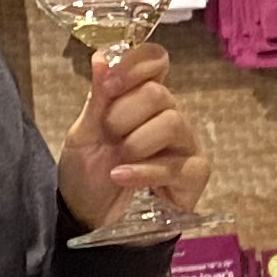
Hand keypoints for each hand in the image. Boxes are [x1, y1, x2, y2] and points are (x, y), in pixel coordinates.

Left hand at [59, 42, 207, 231]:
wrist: (91, 218)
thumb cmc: (88, 173)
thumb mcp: (83, 134)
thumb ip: (97, 99)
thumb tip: (101, 57)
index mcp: (142, 98)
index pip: (156, 60)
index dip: (136, 64)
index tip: (110, 84)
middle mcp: (170, 115)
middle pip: (159, 93)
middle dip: (123, 115)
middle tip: (108, 137)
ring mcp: (185, 144)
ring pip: (172, 123)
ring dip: (135, 143)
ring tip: (117, 161)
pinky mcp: (193, 175)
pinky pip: (176, 164)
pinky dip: (144, 171)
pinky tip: (122, 176)